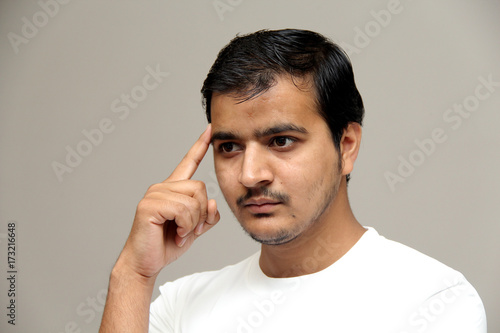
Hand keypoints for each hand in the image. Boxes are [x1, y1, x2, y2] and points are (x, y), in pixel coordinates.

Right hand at [117, 124, 219, 277]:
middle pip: (200, 188)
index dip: (199, 146)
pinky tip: (177, 234)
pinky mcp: (149, 205)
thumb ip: (207, 215)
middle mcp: (163, 187)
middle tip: (190, 230)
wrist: (146, 263)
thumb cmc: (168, 244)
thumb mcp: (195, 228)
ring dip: (193, 222)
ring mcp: (155, 194)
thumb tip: (213, 202)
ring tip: (181, 233)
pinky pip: (183, 210)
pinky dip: (186, 226)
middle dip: (201, 213)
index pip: (188, 162)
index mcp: (173, 189)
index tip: (209, 129)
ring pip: (193, 200)